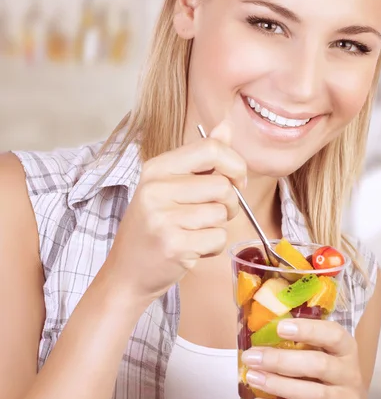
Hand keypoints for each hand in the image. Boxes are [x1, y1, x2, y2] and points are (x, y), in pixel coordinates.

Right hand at [99, 119, 245, 306]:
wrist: (126, 272)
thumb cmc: (154, 226)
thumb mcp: (170, 185)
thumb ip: (201, 157)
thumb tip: (227, 126)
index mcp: (157, 167)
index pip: (212, 149)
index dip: (235, 164)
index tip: (237, 180)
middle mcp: (156, 188)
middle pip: (223, 186)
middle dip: (230, 204)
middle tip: (213, 214)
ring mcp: (163, 217)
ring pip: (222, 214)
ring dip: (218, 227)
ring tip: (194, 232)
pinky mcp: (173, 245)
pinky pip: (218, 239)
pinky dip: (213, 247)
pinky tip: (192, 249)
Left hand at [241, 319, 365, 398]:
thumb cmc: (329, 377)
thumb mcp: (326, 357)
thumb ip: (304, 346)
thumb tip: (262, 334)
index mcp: (347, 351)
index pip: (334, 335)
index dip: (308, 329)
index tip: (280, 328)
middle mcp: (351, 375)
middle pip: (318, 364)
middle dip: (281, 360)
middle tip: (252, 357)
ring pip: (312, 394)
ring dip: (277, 385)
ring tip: (253, 377)